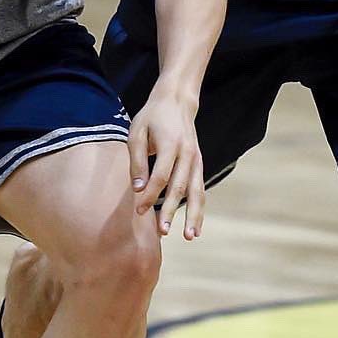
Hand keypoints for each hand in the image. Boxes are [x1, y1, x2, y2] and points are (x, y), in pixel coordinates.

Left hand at [127, 87, 203, 239]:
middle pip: (180, 187)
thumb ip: (137, 160)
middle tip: (162, 232)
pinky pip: (200, 190)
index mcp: (170, 144)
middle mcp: (187, 153)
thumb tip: (138, 189)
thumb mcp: (136, 132)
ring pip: (196, 191)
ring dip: (192, 215)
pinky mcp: (199, 164)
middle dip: (171, 211)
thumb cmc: (151, 118)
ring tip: (188, 237)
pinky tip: (195, 228)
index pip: (161, 176)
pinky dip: (199, 209)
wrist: (176, 101)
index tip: (139, 210)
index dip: (151, 194)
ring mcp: (196, 159)